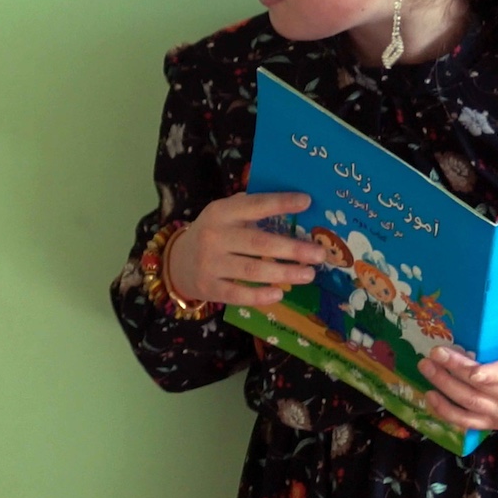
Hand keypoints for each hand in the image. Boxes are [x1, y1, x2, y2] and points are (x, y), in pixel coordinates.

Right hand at [167, 192, 319, 305]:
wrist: (178, 261)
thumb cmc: (214, 234)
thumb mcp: (224, 215)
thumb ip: (250, 209)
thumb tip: (298, 205)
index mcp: (221, 212)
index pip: (253, 205)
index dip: (280, 203)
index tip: (307, 201)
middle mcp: (214, 236)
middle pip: (258, 243)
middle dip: (292, 249)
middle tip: (319, 254)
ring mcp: (209, 263)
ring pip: (251, 270)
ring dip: (284, 273)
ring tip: (309, 274)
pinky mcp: (209, 287)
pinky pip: (237, 294)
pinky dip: (259, 296)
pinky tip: (279, 294)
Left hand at [421, 347, 497, 431]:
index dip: (493, 374)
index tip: (474, 373)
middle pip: (483, 387)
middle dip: (456, 369)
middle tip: (434, 352)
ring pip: (470, 402)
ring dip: (444, 384)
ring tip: (425, 365)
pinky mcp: (489, 423)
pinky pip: (465, 421)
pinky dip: (445, 410)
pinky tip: (429, 394)